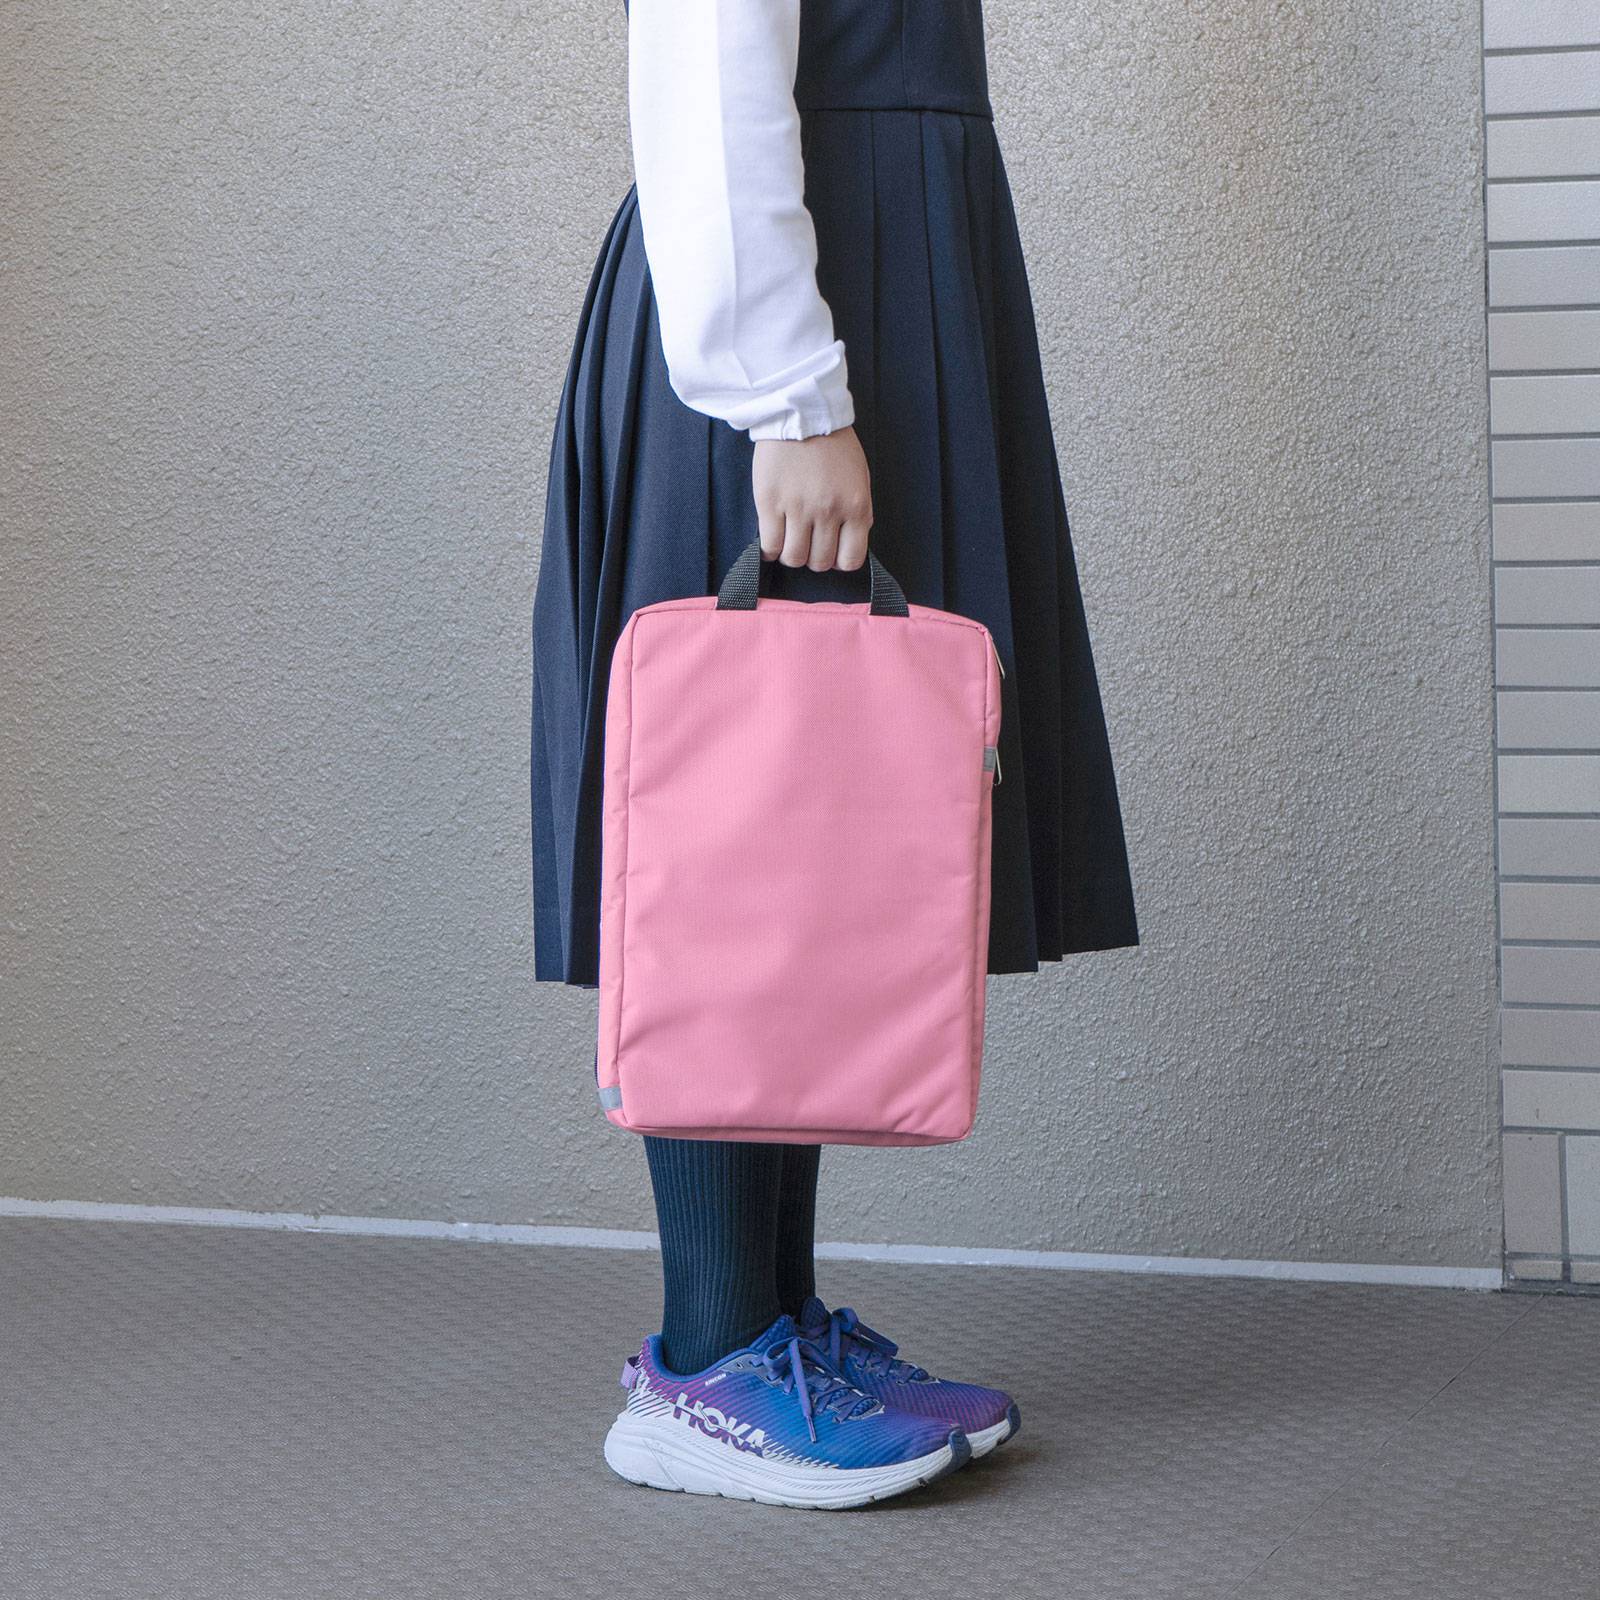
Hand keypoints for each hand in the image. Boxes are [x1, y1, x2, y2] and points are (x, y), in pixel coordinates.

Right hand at [752, 426, 873, 571]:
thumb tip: (846, 543)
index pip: (850, 559)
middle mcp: (829, 512)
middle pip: (819, 562)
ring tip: (789, 539)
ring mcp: (798, 508)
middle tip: (807, 542)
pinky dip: (770, 551)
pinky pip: (769, 545)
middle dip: (813, 557)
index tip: (830, 552)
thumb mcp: (859, 478)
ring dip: (791, 555)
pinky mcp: (770, 503)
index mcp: (856, 506)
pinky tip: (772, 540)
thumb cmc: (832, 444)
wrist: (801, 413)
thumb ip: (856, 513)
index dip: (838, 560)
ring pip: (794, 558)